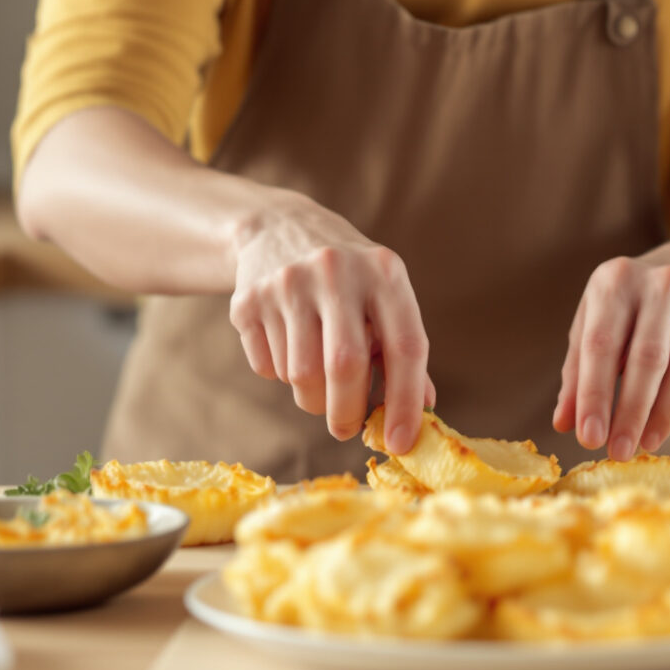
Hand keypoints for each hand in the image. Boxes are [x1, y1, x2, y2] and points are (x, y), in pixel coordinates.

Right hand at [227, 197, 433, 446]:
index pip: (405, 346)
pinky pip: (267, 368)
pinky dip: (280, 374)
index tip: (402, 442)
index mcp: (384, 271)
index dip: (405, 402)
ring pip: (301, 376)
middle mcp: (336, 270)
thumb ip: (402, 351)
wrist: (278, 227)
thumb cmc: (347, 278)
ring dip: (311, 397)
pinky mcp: (247, 299)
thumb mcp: (384, 297)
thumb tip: (422, 411)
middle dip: (347, 412)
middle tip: (347, 428)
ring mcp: (286, 282)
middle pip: (344, 368)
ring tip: (316, 377)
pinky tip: (286, 344)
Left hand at [554, 256, 669, 462]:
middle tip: (618, 452)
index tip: (588, 438)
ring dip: (664, 415)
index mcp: (616, 280)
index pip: (601, 345)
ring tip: (646, 444)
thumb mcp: (596, 327)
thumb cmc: (632, 312)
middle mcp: (662, 284)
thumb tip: (563, 423)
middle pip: (647, 359)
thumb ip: (577, 373)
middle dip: (631, 413)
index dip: (594, 395)